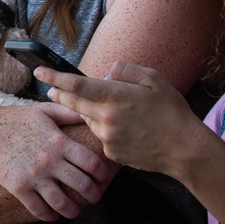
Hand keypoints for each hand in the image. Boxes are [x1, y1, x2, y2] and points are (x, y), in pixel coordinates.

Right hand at [0, 103, 109, 220]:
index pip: (92, 163)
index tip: (103, 179)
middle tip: (94, 198)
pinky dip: (50, 216)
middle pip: (83, 185)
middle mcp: (50, 160)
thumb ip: (68, 112)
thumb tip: (90, 113)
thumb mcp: (43, 111)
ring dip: (73, 211)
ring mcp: (34, 175)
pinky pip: (40, 209)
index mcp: (59, 142)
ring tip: (74, 211)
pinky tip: (53, 215)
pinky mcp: (19, 187)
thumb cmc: (15, 119)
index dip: (102, 174)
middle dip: (93, 196)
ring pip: (63, 203)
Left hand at [38, 61, 202, 176]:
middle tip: (50, 89)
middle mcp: (107, 117)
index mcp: (116, 96)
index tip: (38, 71)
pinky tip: (123, 128)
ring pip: (88, 119)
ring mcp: (107, 137)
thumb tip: (104, 73)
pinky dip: (104, 128)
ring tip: (108, 109)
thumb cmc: (173, 111)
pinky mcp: (110, 153)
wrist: (186, 150)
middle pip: (73, 103)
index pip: (75, 84)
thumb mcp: (154, 79)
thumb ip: (125, 70)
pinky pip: (101, 136)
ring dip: (88, 111)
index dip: (54, 77)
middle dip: (58, 94)